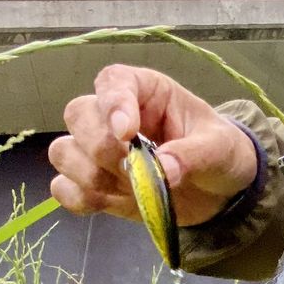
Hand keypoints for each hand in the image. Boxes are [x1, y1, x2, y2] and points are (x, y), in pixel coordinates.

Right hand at [48, 64, 257, 228]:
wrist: (220, 192)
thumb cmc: (220, 152)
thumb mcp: (218, 147)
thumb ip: (192, 155)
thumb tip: (163, 171)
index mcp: (146, 90)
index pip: (113, 81)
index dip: (112, 103)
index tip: (127, 132)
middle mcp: (113, 115)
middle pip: (77, 115)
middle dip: (101, 147)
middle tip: (134, 169)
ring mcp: (98, 151)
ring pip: (63, 151)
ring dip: (90, 175)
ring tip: (130, 188)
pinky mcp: (94, 184)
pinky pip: (63, 188)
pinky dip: (81, 199)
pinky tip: (112, 202)